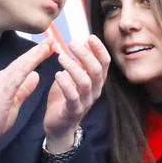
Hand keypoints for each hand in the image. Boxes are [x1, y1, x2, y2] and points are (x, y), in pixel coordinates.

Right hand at [0, 41, 52, 154]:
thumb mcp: (14, 102)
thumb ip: (24, 89)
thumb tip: (35, 76)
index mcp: (6, 81)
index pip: (23, 64)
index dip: (36, 54)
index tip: (49, 45)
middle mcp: (2, 78)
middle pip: (22, 61)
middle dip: (38, 50)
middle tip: (52, 39)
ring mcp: (0, 84)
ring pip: (20, 66)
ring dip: (34, 55)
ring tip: (47, 46)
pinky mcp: (0, 93)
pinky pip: (15, 78)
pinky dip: (25, 68)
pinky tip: (34, 62)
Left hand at [43, 36, 110, 150]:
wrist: (60, 126)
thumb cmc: (65, 98)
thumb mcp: (73, 76)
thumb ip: (79, 62)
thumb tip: (84, 41)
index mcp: (96, 81)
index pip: (104, 62)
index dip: (99, 49)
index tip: (89, 36)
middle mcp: (94, 91)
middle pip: (96, 70)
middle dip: (85, 54)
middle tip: (71, 43)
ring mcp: (85, 102)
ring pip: (85, 82)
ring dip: (74, 67)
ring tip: (61, 57)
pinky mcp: (73, 111)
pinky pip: (72, 97)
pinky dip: (66, 84)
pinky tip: (58, 74)